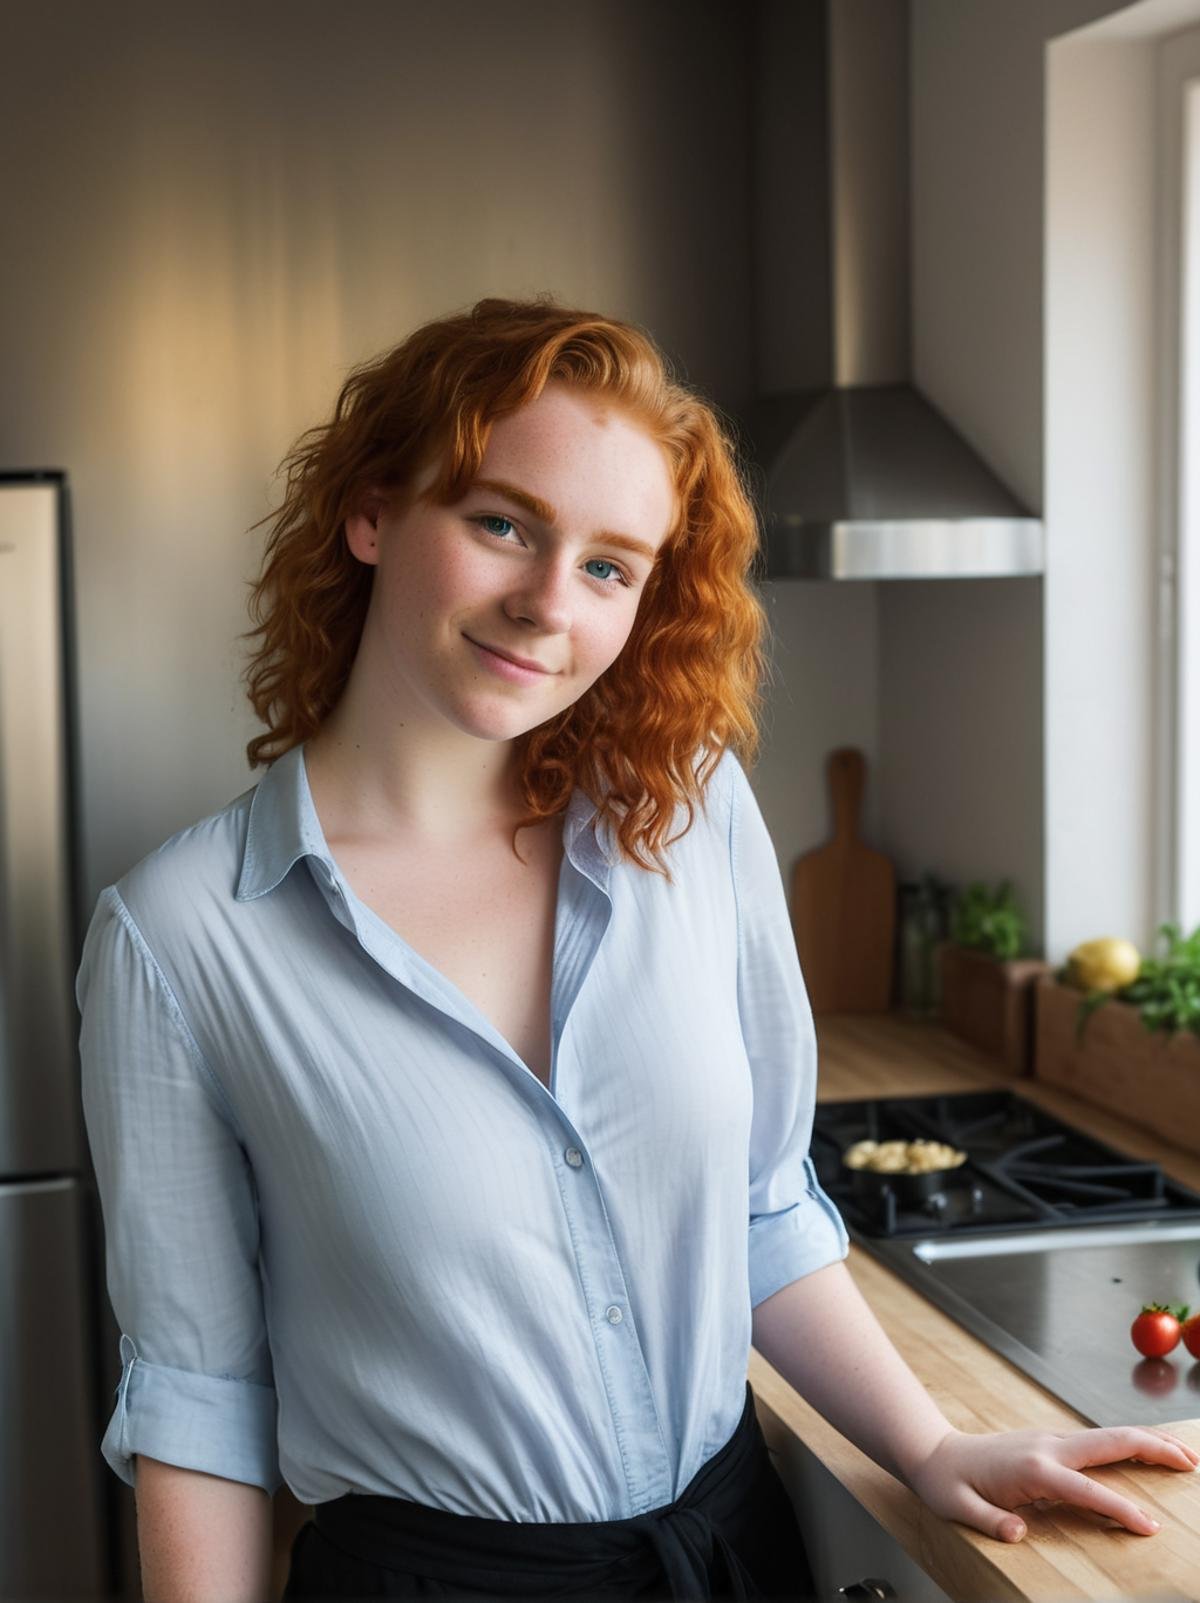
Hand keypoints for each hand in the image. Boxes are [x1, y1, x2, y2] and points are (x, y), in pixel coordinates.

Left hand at [905, 1424, 1199, 1541]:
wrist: (935, 1452)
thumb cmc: (947, 1484)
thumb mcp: (958, 1508)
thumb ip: (989, 1522)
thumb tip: (1017, 1533)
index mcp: (1032, 1469)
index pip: (1087, 1491)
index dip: (1120, 1509)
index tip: (1149, 1527)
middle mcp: (1047, 1448)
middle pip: (1109, 1443)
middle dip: (1153, 1450)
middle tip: (1191, 1464)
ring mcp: (1050, 1440)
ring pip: (1108, 1436)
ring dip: (1147, 1441)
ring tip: (1184, 1455)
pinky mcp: (1051, 1442)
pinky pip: (1098, 1440)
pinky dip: (1128, 1442)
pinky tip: (1145, 1450)